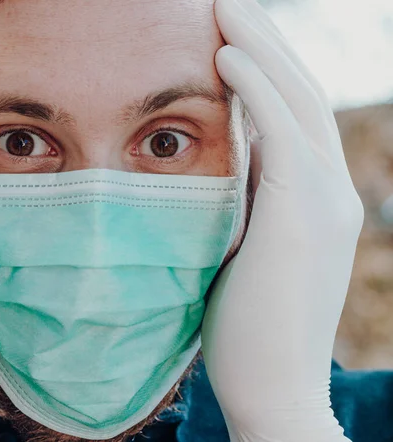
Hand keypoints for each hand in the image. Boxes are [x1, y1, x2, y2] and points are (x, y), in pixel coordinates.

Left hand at [201, 0, 362, 439]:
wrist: (271, 387)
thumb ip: (239, 203)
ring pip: (297, 99)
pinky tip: (226, 54)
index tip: (228, 37)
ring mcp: (325, 199)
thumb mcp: (241, 249)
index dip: (265, 69)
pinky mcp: (305, 214)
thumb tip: (215, 165)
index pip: (292, 114)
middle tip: (226, 4)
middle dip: (265, 41)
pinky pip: (281, 132)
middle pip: (300, 93)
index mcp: (311, 197)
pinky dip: (256, 89)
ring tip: (224, 8)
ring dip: (260, 47)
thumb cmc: (244, 326)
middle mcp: (329, 189)